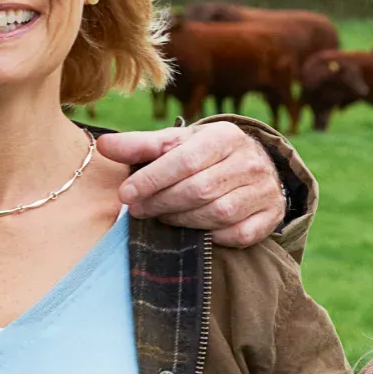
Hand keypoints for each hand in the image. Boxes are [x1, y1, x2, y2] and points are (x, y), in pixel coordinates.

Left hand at [98, 123, 287, 247]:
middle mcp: (250, 161)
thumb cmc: (206, 155)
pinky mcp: (270, 216)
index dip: (152, 179)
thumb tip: (103, 145)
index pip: (185, 160)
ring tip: (162, 218)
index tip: (126, 194)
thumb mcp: (177, 143)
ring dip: (183, 221)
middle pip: (200, 189)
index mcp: (225, 136)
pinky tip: (195, 232)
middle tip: (138, 211)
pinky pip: (238, 234)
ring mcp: (263, 190)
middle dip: (163, 203)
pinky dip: (214, 237)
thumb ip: (141, 145)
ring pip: (218, 214)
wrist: (255, 167)